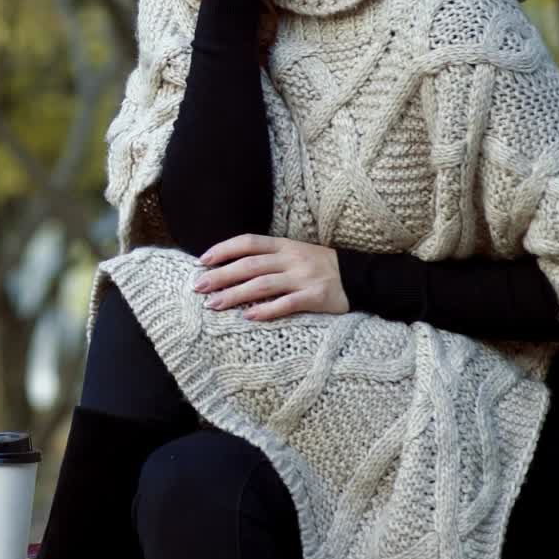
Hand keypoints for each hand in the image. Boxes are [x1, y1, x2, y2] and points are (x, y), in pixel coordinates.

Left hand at [192, 233, 349, 320]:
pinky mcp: (316, 297)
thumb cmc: (318, 267)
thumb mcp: (294, 254)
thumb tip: (230, 266)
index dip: (224, 249)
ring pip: (263, 284)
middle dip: (221, 275)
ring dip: (235, 294)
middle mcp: (292, 259)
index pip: (248, 242)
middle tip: (198, 286)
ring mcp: (304, 278)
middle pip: (250, 265)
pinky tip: (248, 316)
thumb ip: (267, 258)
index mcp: (284, 245)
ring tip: (213, 304)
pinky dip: (266, 310)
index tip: (202, 260)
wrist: (361, 278)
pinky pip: (287, 304)